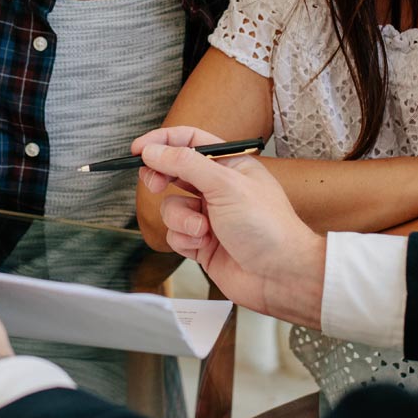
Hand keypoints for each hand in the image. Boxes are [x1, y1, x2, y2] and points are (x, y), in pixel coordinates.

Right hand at [132, 125, 325, 327]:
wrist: (280, 275)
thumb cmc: (266, 226)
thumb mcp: (225, 184)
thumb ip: (185, 164)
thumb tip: (153, 151)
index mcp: (231, 165)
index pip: (190, 141)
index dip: (163, 142)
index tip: (138, 150)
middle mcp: (218, 188)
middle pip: (175, 172)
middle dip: (162, 178)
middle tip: (154, 184)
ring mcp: (209, 216)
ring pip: (172, 207)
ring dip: (181, 218)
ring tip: (202, 230)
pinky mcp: (202, 243)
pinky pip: (176, 234)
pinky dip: (185, 239)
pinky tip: (204, 246)